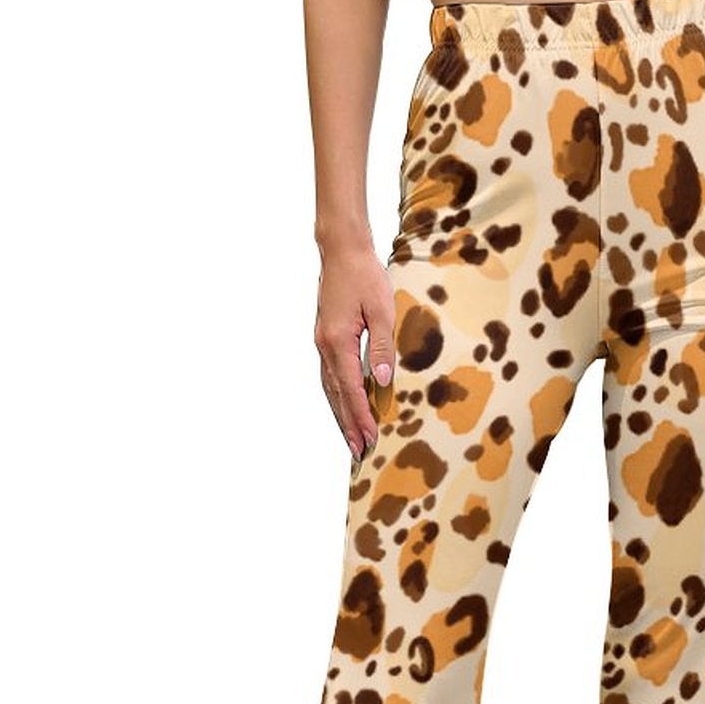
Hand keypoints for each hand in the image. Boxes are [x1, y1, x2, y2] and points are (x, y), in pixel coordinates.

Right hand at [314, 242, 395, 465]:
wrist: (342, 250)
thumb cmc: (364, 276)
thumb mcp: (382, 309)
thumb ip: (382, 346)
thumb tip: (381, 380)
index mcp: (338, 342)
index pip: (351, 390)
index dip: (361, 417)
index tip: (370, 439)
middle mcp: (324, 347)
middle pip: (336, 396)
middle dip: (348, 425)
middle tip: (358, 452)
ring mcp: (321, 343)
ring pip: (329, 388)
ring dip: (340, 415)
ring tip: (351, 438)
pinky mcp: (325, 338)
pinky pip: (330, 376)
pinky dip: (337, 396)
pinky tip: (345, 406)